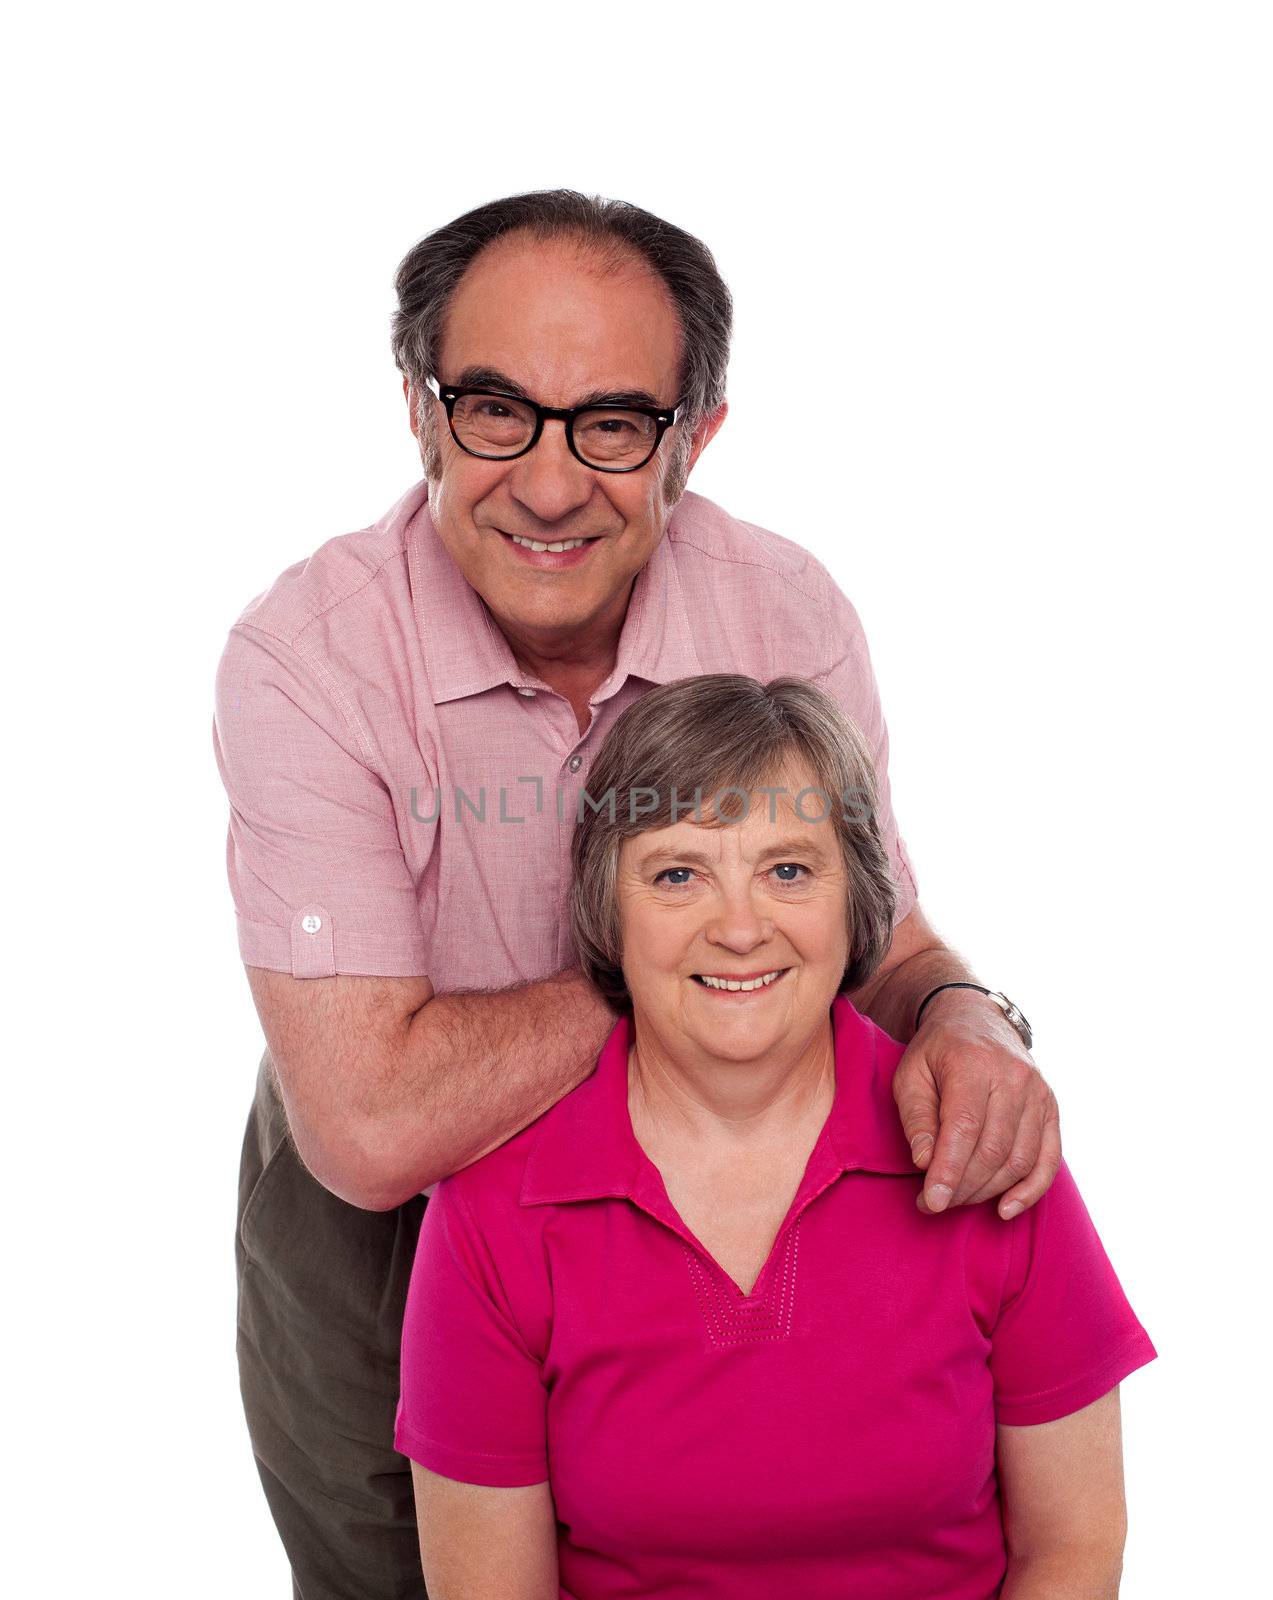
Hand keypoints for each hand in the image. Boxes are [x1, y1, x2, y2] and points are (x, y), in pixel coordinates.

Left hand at [892, 991, 1060, 1218]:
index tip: (932, 1202)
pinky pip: (1049, 1159)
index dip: (949, 1170)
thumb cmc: (937, 1051)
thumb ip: (916, 1117)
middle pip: (993, 1150)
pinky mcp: (1051, 1108)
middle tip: (933, 1203)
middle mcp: (1013, 1078)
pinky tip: (1006, 1209)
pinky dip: (1030, 1190)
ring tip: (956, 1201)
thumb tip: (924, 1163)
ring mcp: (1038, 1093)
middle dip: (962, 1187)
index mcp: (973, 1064)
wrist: (976, 1018)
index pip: (964, 1128)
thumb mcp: (911, 1074)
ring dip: (987, 1191)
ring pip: (1019, 1160)